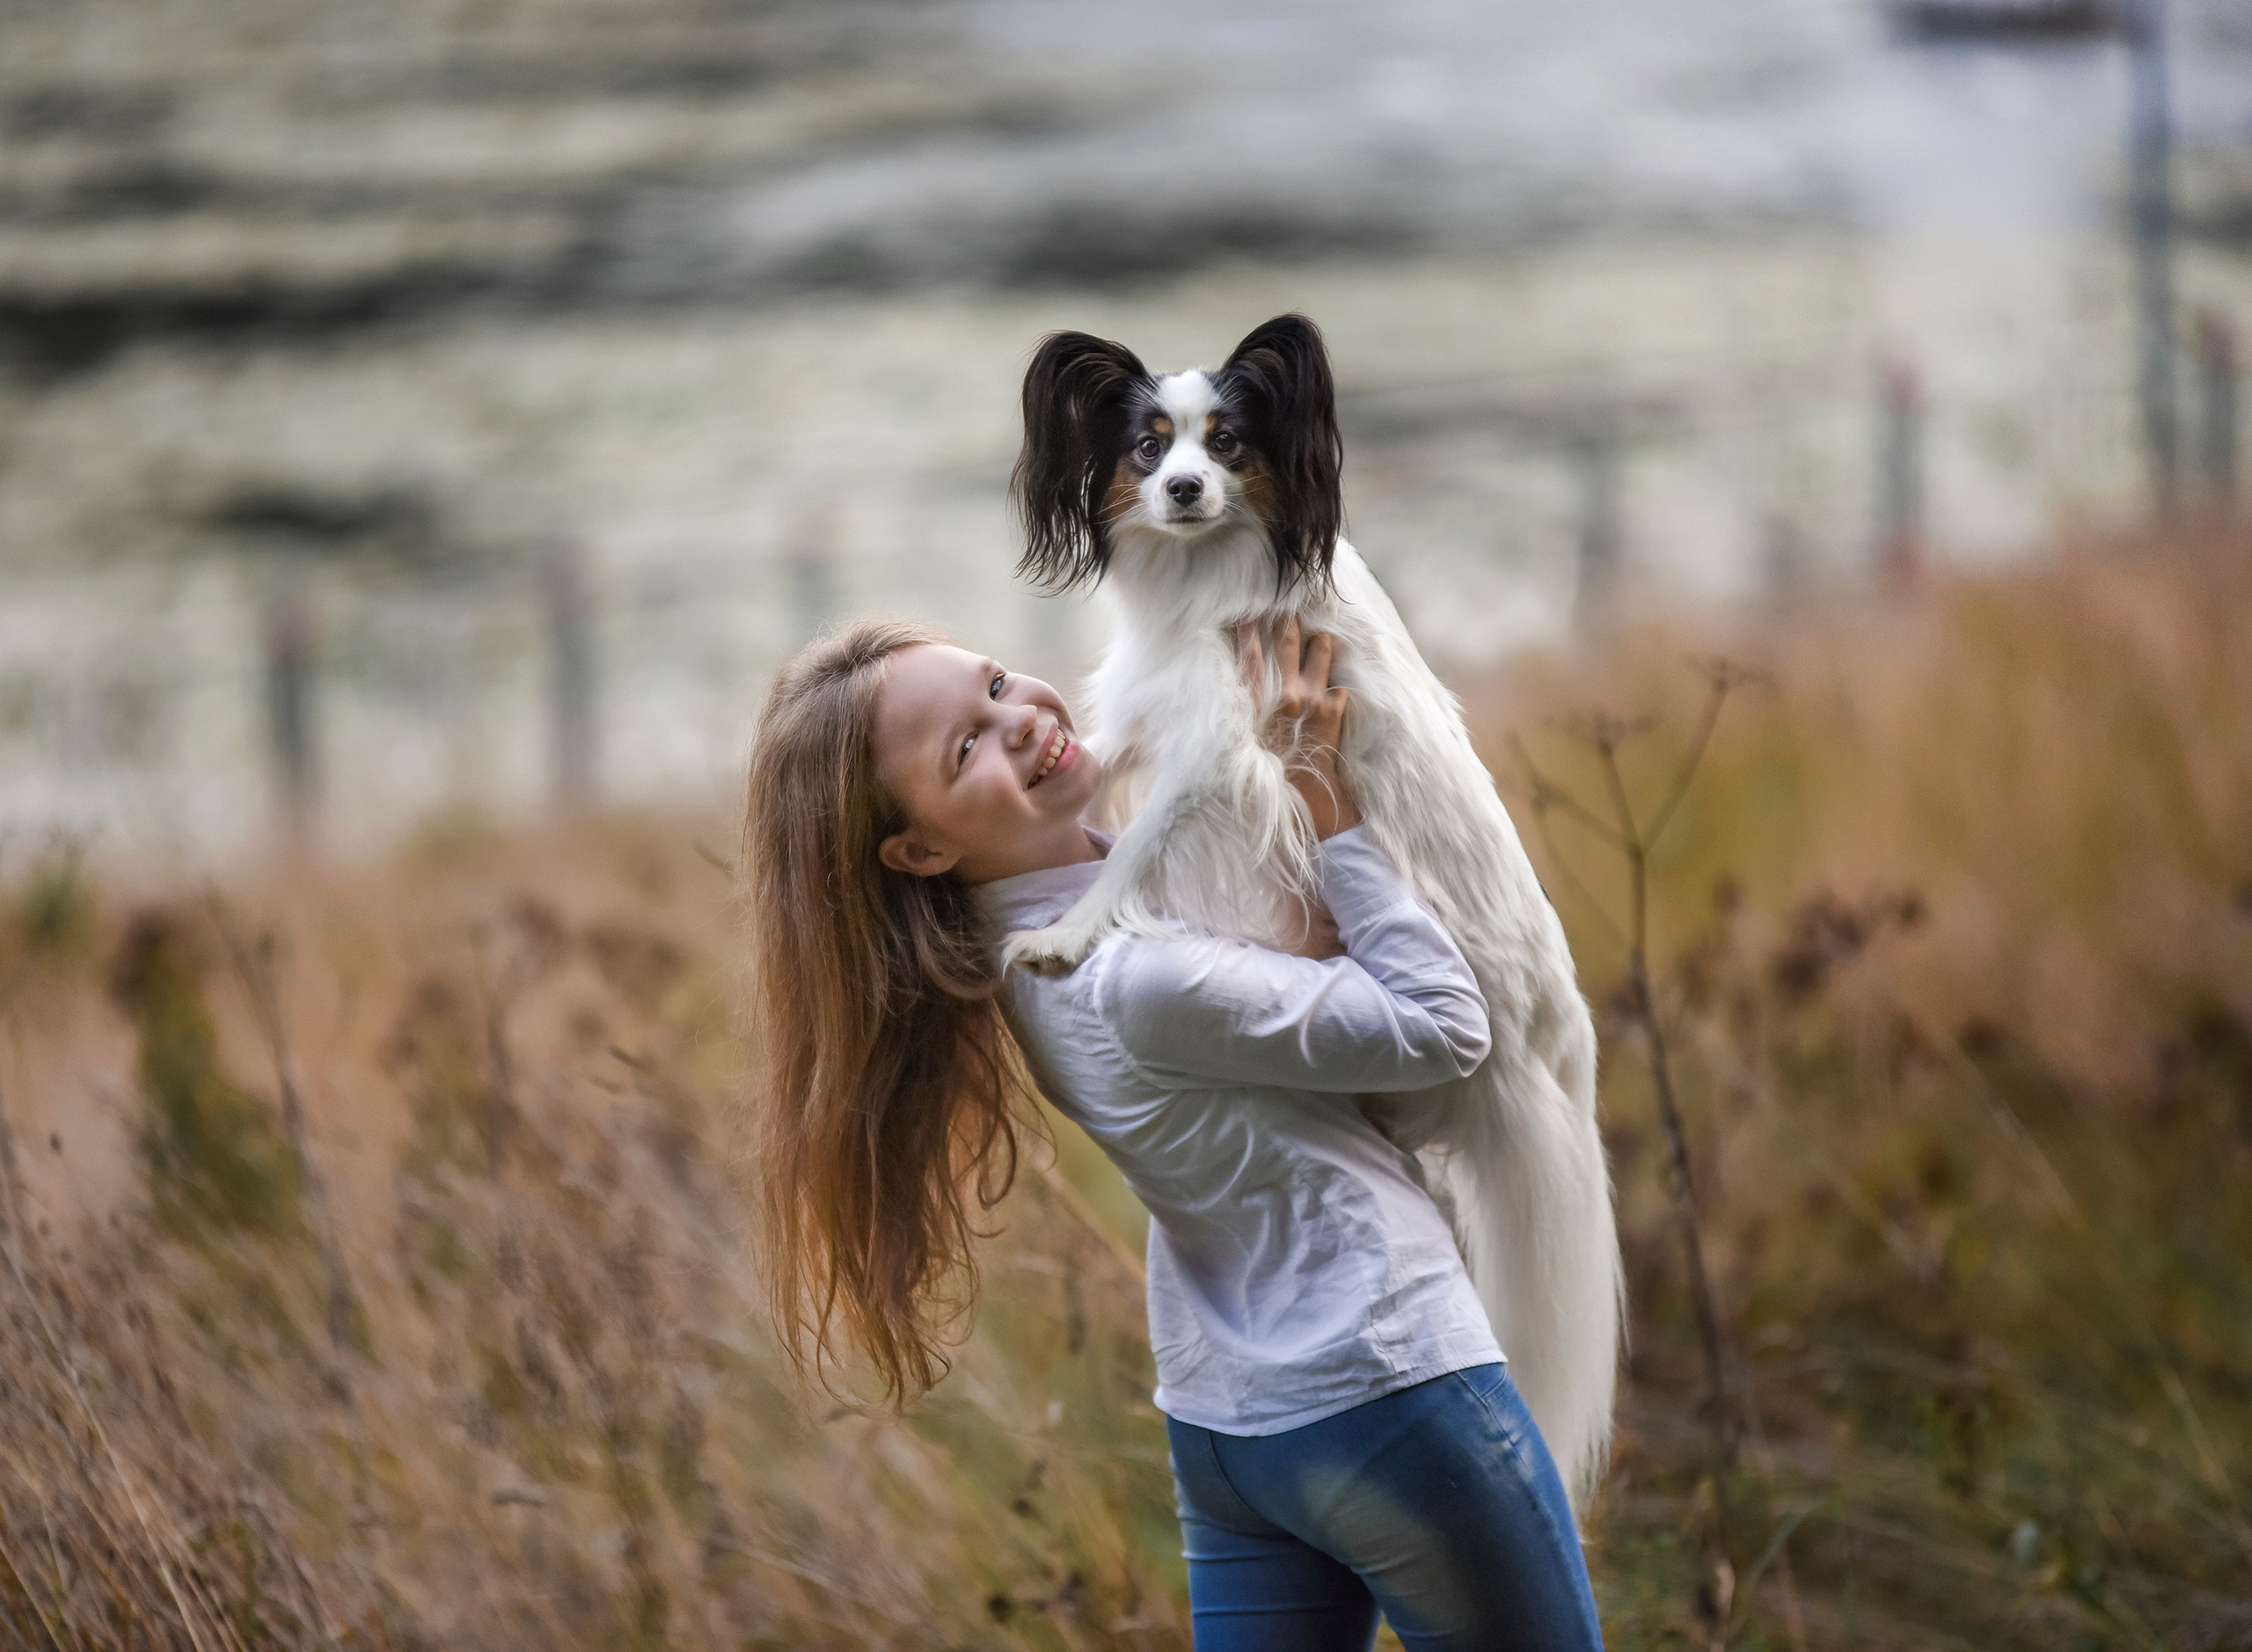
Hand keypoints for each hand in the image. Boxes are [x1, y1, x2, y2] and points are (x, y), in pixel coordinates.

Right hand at [1237, 615, 1361, 839]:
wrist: (1304, 804)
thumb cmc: (1264, 780)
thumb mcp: (1239, 748)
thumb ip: (1234, 720)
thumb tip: (1220, 706)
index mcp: (1256, 703)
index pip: (1248, 654)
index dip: (1246, 628)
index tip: (1245, 609)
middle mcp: (1285, 694)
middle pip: (1287, 642)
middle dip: (1287, 621)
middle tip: (1287, 607)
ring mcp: (1314, 699)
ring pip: (1321, 653)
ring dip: (1321, 644)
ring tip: (1322, 638)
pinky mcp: (1335, 712)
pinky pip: (1341, 688)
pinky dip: (1339, 687)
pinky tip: (1338, 688)